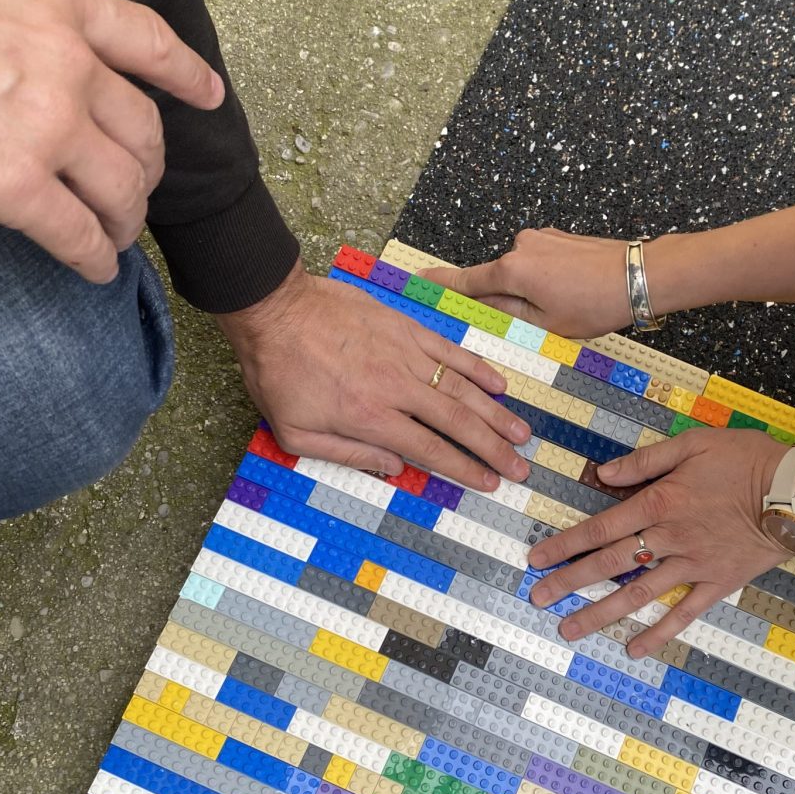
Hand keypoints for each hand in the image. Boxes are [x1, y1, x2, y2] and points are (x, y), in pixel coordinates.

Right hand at [0, 0, 223, 282]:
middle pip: (143, 126)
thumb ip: (7, 8)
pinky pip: (78, 232)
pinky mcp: (15, 182)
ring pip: (123, 185)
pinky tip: (96, 268)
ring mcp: (45, 121)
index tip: (209, 94)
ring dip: (127, 217)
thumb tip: (13, 43)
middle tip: (139, 188)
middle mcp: (64, 58)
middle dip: (149, 165)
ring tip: (118, 234)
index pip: (143, 37)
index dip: (183, 72)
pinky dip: (94, 257)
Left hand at [216, 264, 533, 489]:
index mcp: (370, 417)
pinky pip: (449, 352)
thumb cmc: (278, 374)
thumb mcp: (295, 433)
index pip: (430, 449)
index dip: (464, 469)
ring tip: (521, 433)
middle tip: (520, 467)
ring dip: (495, 413)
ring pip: (461, 388)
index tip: (489, 482)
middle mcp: (395, 387)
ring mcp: (404, 354)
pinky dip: (477, 369)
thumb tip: (393, 469)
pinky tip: (498, 385)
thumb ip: (347, 454)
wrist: (274, 311)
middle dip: (493, 448)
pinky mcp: (405, 328)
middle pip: (457, 422)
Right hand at [422, 227, 631, 338]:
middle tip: (532, 320)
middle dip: (505, 299)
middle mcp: (521, 246)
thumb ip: (507, 314)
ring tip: (563, 307)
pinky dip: (545, 278)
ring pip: (520, 271)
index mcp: (512, 270)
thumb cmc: (596, 304)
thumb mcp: (546, 324)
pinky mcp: (557, 237)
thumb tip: (481, 307)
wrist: (640, 276)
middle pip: (496, 278)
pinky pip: (539, 262)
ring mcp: (541, 238)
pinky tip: (569, 292)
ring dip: (530, 290)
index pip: (466, 280)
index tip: (419, 281)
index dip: (442, 284)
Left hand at [527, 428, 787, 655]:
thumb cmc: (746, 460)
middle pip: (610, 565)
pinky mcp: (718, 583)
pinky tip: (634, 649)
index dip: (565, 544)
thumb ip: (645, 461)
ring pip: (638, 594)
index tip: (537, 559)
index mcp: (659, 502)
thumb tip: (603, 472)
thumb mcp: (693, 444)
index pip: (600, 527)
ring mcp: (693, 565)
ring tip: (570, 630)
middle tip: (538, 599)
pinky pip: (684, 613)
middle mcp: (669, 538)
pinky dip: (658, 633)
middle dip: (569, 582)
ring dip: (601, 613)